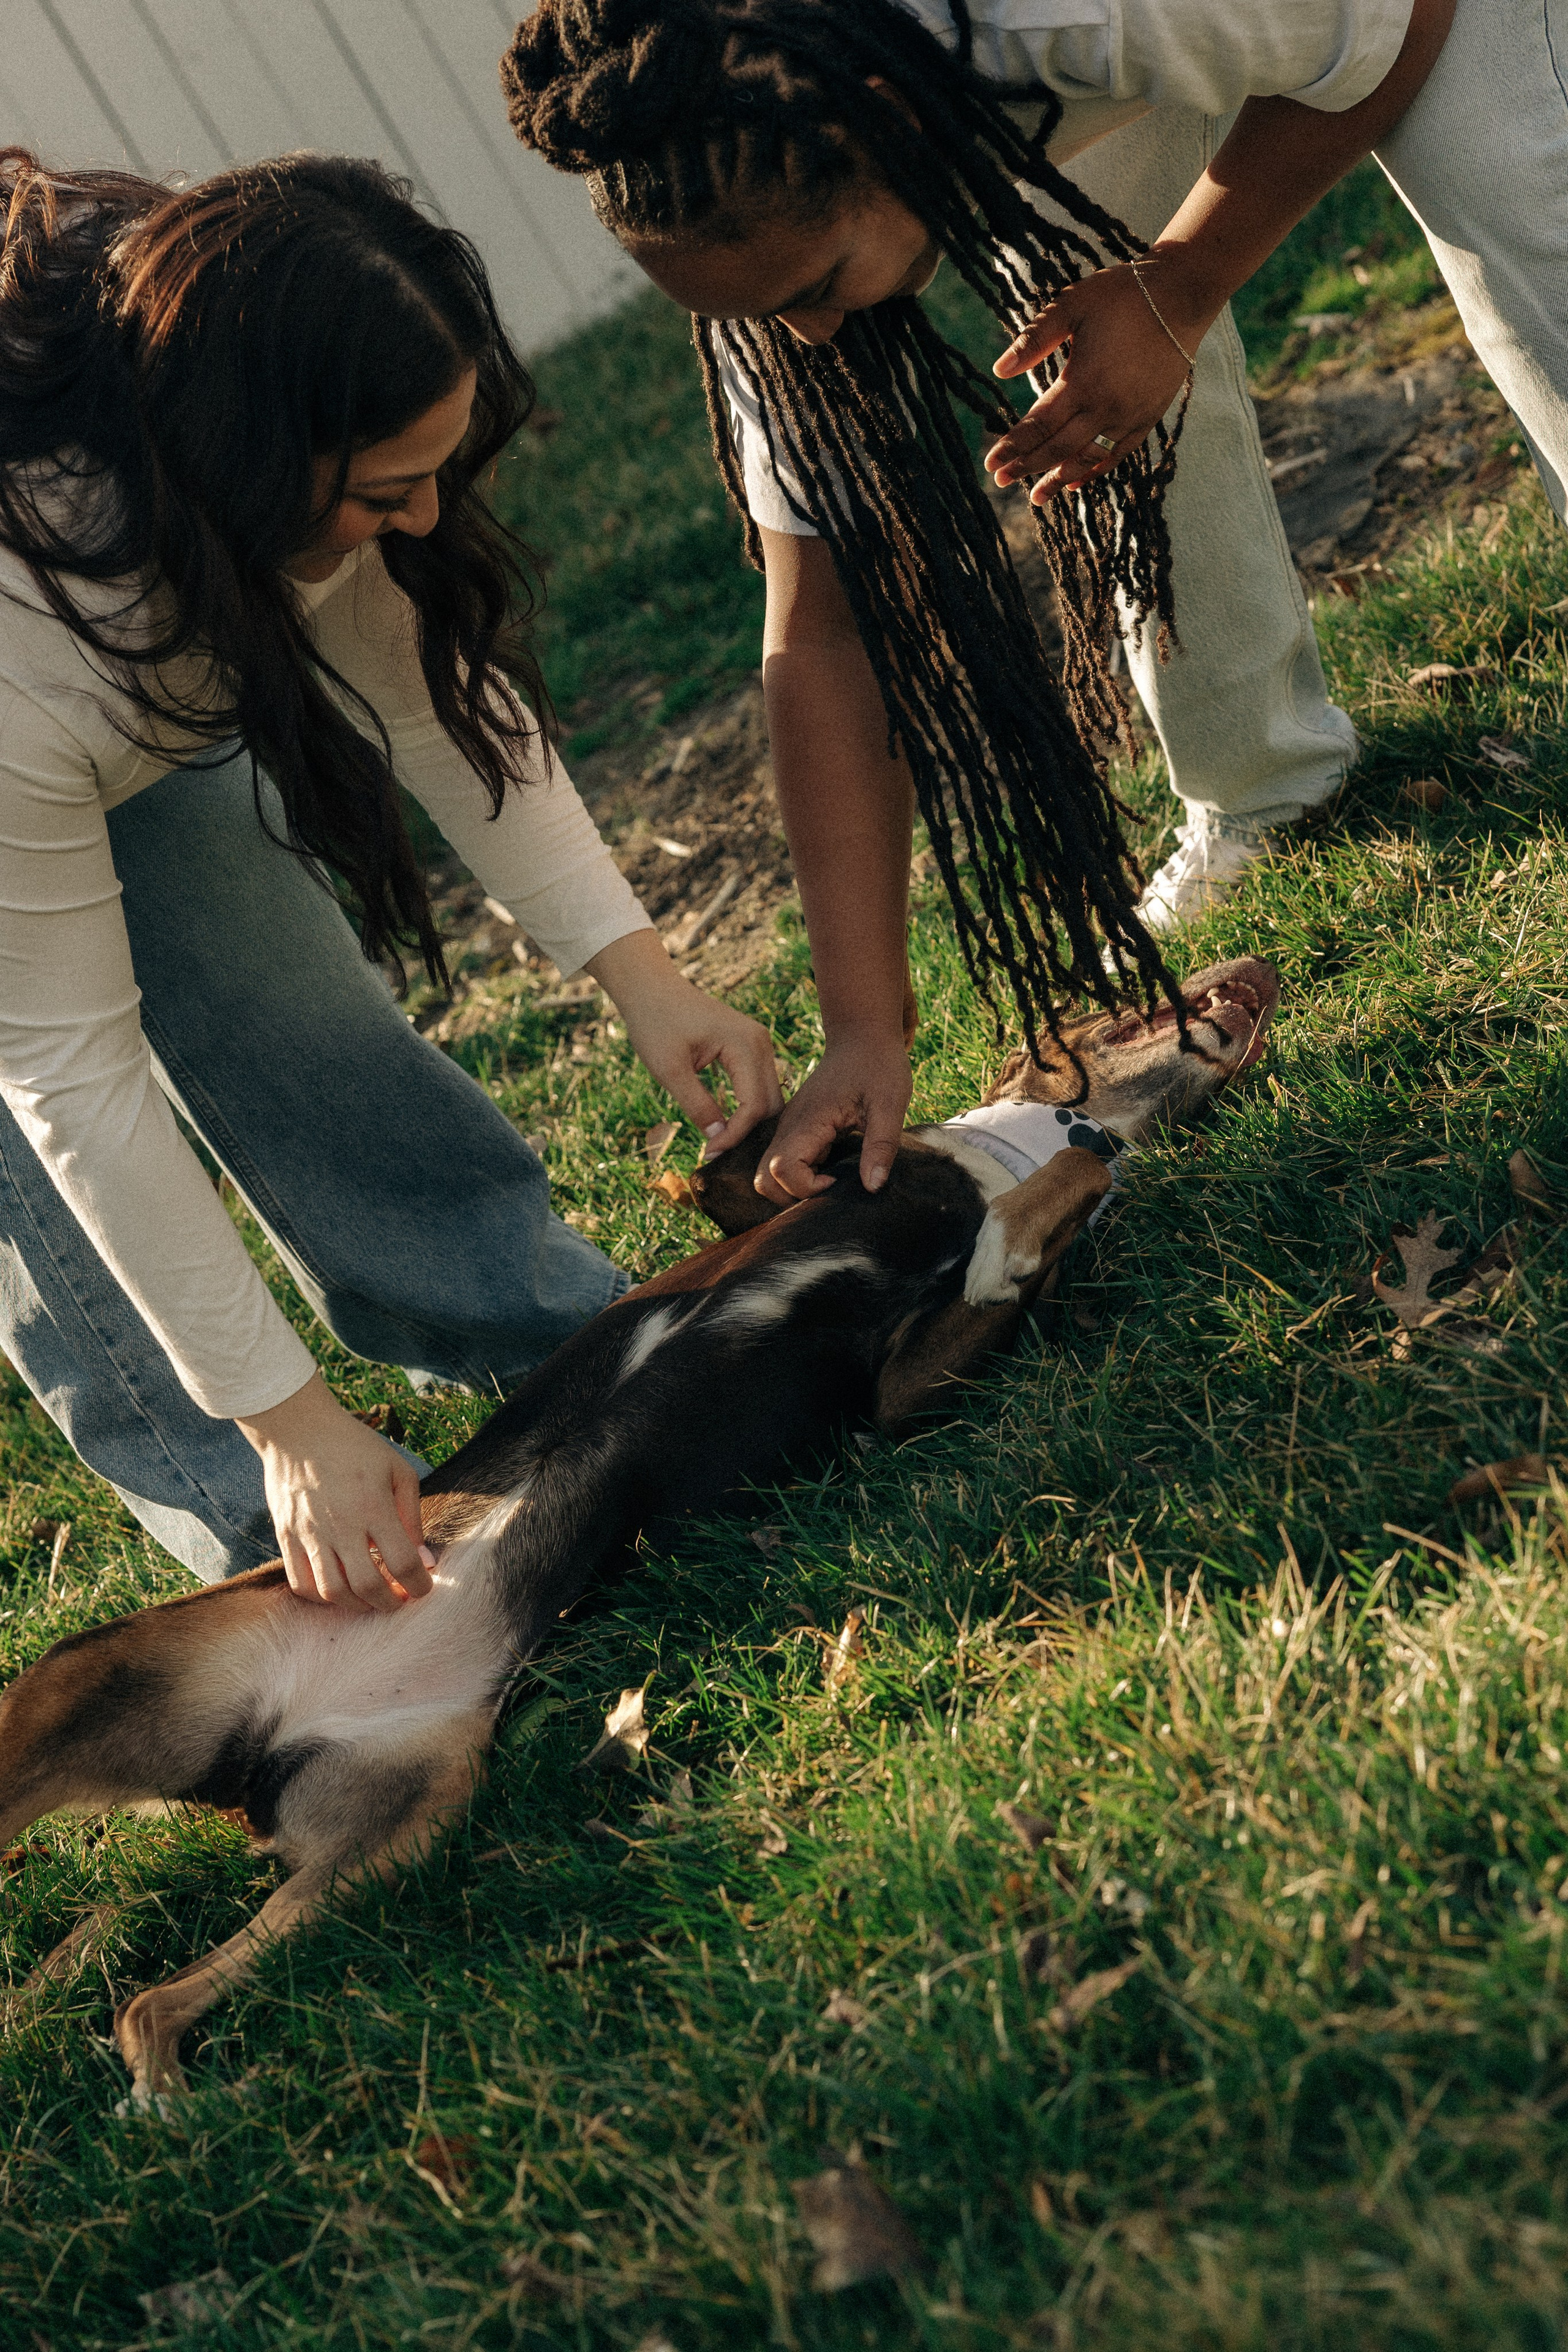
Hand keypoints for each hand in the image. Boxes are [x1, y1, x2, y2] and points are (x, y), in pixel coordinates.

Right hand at [235, 1370, 433, 1610]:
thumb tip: (424, 1559)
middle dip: (389, 1604)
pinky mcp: (285, 1536)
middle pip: (367, 1586)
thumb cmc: (354, 1447)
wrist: (298, 1429)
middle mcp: (340, 1524)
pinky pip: (300, 1583)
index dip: (419, 1585)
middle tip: (399, 1600)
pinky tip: (339, 1589)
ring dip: (357, 1605)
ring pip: (332, 1592)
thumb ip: (412, 1516)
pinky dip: (322, 1597)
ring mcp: (308, 1533)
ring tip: (371, 1599)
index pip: (402, 1563)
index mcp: (373, 1506)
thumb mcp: (397, 1470)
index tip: (424, 1588)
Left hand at [586, 928, 782, 1153]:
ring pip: (769, 1096)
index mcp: (744, 1044)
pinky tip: (729, 1126)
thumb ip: (697, 1105)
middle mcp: (760, 1042)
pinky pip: (760, 1085)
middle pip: (771, 1104)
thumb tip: (719, 1141)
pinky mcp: (750, 1047)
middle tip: (720, 1156)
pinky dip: (748, 1107)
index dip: (736, 1135)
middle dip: (749, 1133)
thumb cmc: (655, 1023)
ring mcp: (759, 1043)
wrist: (651, 989)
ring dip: (751, 1123)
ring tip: (724, 1145)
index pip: (755, 1104)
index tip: (711, 1154)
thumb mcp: (669, 1070)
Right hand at [755, 1029, 911, 1207]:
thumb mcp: (890, 1102)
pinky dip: (798, 1175)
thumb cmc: (878, 1064)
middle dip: (791, 1197)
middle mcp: (789, 1126)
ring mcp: (789, 1127)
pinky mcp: (795, 1127)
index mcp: (808, 1120)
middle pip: (763, 1179)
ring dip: (793, 1187)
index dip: (806, 1188)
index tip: (838, 1179)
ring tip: (830, 1179)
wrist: (861, 1034)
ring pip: (768, 1174)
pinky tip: (828, 1168)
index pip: (781, 1171)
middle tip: (831, 1187)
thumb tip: (872, 1187)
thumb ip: (880, 1145)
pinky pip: (782, 1161)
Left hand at [987, 257, 1211, 503]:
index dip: (1013, 447)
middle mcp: (1106, 407)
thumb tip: (999, 369)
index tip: (991, 464)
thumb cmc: (1123, 295)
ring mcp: (1130, 416)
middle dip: (1027, 466)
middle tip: (1002, 481)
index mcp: (1083, 382)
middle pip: (1058, 449)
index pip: (1039, 425)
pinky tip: (1076, 481)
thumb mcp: (1072, 306)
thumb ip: (1035, 339)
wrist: (1182, 295)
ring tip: (1036, 496)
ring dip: (1059, 479)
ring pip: (1087, 458)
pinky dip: (1095, 470)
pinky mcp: (1148, 416)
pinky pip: (1117, 454)